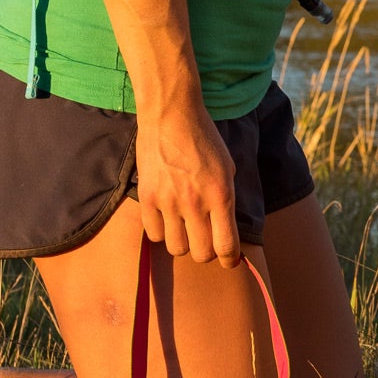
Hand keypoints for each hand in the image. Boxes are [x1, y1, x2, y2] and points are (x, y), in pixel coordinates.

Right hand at [135, 100, 239, 265]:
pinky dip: (161, 231)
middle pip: (201, 254)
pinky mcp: (147, 198)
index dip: (229, 260)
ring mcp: (169, 202)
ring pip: (176, 248)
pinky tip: (166, 218)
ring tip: (185, 227)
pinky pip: (154, 234)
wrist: (171, 116)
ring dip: (183, 242)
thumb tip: (225, 229)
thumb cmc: (204, 140)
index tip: (229, 262)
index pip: (226, 246)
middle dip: (206, 252)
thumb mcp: (227, 167)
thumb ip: (227, 200)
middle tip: (205, 240)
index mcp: (221, 196)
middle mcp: (195, 203)